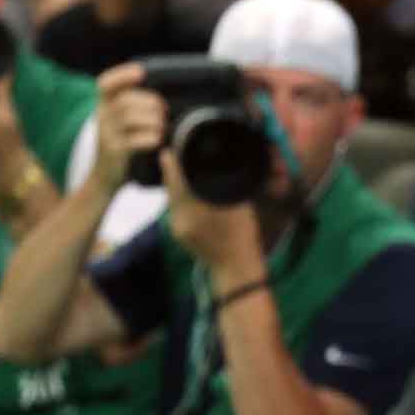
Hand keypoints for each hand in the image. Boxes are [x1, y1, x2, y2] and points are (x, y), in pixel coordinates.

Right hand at [93, 63, 166, 195]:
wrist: (105, 177)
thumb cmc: (121, 145)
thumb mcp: (122, 124)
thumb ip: (134, 108)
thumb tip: (163, 101)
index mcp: (103, 106)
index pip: (105, 84)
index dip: (122, 75)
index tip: (141, 72)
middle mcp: (101, 117)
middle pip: (125, 100)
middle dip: (149, 102)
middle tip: (164, 111)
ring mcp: (106, 134)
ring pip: (130, 118)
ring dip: (153, 120)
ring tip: (162, 127)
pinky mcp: (113, 151)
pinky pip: (133, 140)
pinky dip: (150, 138)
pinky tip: (157, 140)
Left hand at [161, 150, 262, 273]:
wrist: (237, 268)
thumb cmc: (244, 235)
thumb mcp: (239, 205)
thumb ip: (224, 183)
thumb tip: (216, 162)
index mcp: (193, 210)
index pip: (175, 178)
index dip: (172, 160)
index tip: (173, 146)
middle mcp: (179, 218)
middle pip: (170, 186)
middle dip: (173, 169)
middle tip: (177, 151)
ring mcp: (177, 227)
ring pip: (171, 196)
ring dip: (175, 182)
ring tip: (183, 167)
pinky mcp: (178, 233)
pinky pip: (175, 207)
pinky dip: (179, 196)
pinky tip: (189, 190)